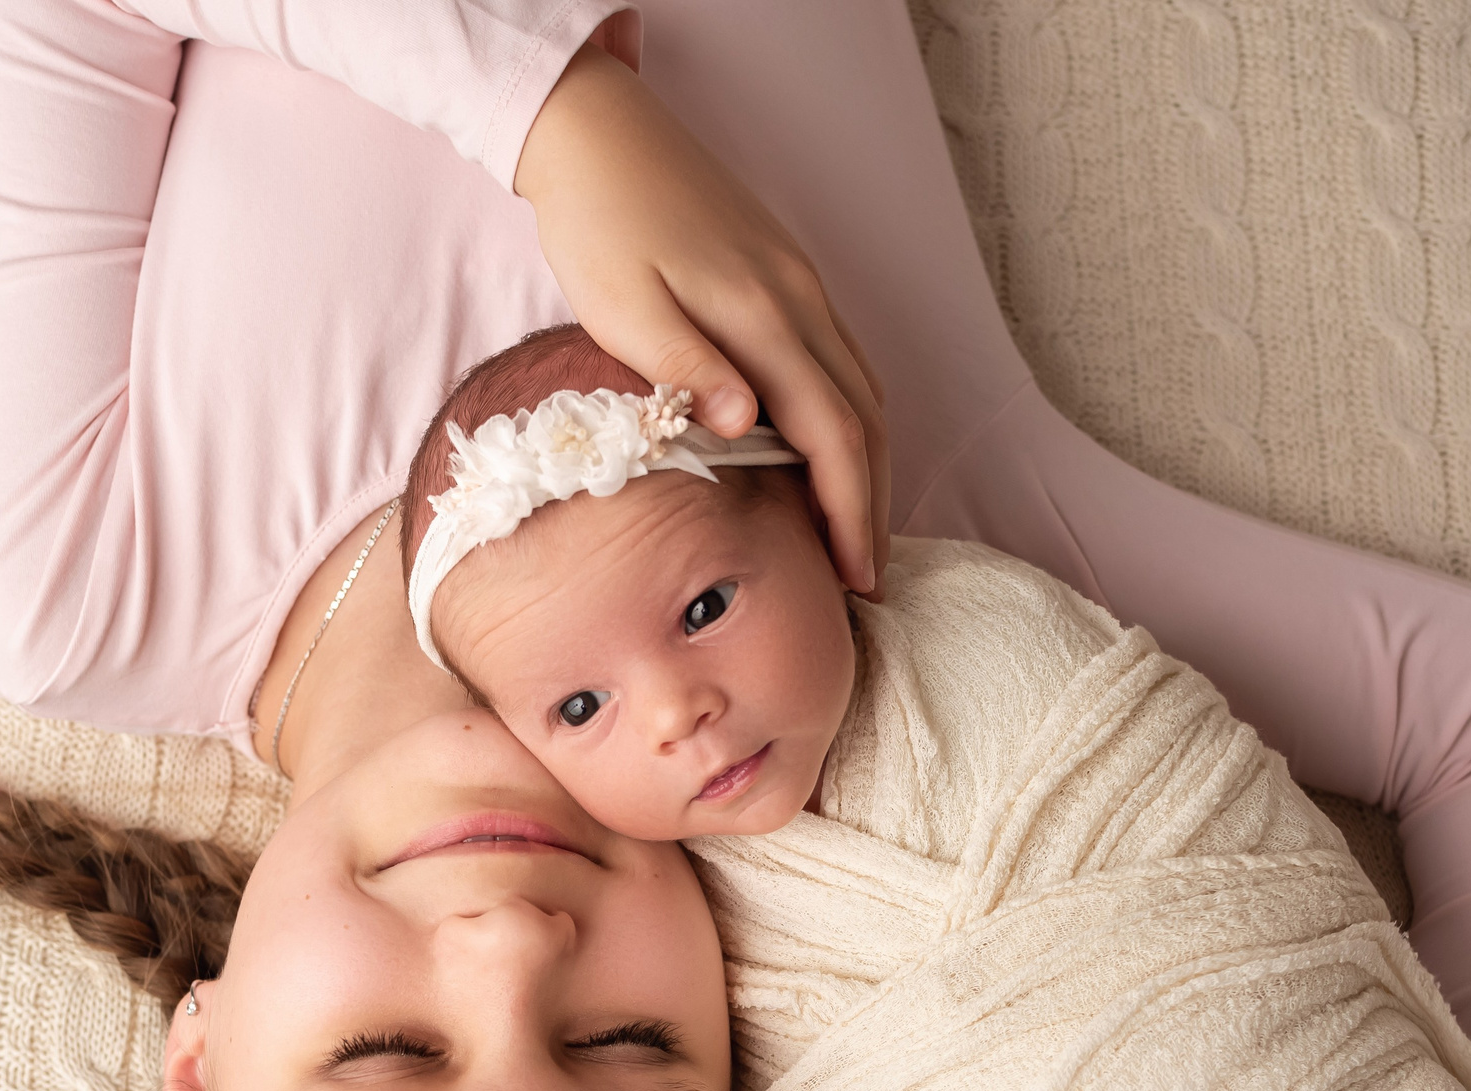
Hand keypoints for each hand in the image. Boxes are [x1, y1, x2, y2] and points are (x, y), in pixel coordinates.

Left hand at [514, 43, 888, 593]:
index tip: (854, 574)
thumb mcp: (624, 306)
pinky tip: (827, 454)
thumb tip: (747, 428)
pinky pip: (840, 361)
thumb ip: (687, 368)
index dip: (849, 512)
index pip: (831, 435)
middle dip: (872, 503)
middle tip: (864, 576)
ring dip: (867, 465)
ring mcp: (801, 286)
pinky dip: (848, 420)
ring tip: (853, 531)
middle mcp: (799, 302)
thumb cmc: (597, 224)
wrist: (598, 134)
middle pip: (865, 420)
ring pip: (861, 390)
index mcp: (763, 317)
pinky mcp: (787, 277)